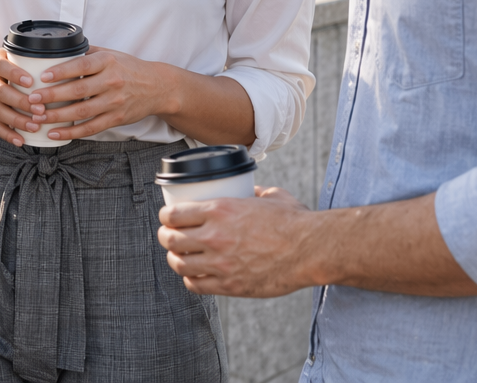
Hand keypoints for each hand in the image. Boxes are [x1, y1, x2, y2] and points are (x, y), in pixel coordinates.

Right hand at [0, 45, 51, 145]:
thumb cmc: (2, 65)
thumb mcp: (9, 55)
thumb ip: (27, 59)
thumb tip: (58, 67)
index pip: (0, 66)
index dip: (14, 74)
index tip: (31, 82)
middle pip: (0, 92)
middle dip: (21, 102)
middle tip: (40, 109)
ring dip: (17, 120)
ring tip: (35, 126)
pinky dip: (7, 135)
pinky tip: (20, 140)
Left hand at [20, 45, 174, 142]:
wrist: (157, 87)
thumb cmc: (128, 68)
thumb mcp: (110, 54)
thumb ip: (86, 52)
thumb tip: (57, 50)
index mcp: (107, 62)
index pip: (82, 65)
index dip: (61, 71)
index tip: (42, 76)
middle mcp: (111, 81)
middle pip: (78, 90)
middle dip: (52, 96)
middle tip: (32, 99)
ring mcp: (115, 102)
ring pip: (82, 112)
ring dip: (57, 117)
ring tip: (37, 117)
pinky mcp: (116, 119)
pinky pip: (91, 128)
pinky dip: (71, 132)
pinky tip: (54, 133)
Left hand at [156, 186, 317, 297]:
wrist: (312, 250)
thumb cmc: (294, 222)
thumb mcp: (270, 196)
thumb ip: (254, 192)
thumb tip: (248, 190)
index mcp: (219, 210)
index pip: (174, 214)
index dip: (165, 216)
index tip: (167, 217)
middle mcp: (215, 236)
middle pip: (171, 239)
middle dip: (165, 237)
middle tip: (168, 236)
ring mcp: (221, 263)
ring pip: (179, 264)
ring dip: (175, 259)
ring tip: (178, 256)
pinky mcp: (230, 285)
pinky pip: (197, 285)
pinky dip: (191, 280)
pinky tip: (194, 276)